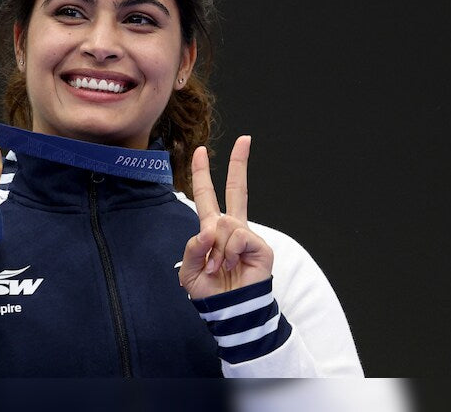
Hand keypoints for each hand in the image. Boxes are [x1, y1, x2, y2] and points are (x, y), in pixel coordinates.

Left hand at [178, 135, 272, 298]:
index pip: (207, 196)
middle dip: (240, 163)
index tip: (201, 151)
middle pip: (237, 189)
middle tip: (246, 139)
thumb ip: (192, 248)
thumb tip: (208, 230)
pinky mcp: (260, 246)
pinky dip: (229, 253)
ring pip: (224, 224)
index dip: (202, 174)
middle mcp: (231, 228)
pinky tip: (232, 266)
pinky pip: (238, 237)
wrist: (228, 312)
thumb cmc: (209, 292)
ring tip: (219, 268)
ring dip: (216, 249)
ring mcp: (247, 235)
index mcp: (212, 230)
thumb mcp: (189, 270)